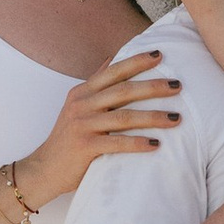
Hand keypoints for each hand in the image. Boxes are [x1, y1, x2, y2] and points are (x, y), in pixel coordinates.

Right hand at [20, 45, 179, 201]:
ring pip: (124, 117)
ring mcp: (82, 125)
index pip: (114, 72)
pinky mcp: (84, 146)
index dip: (137, 62)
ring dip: (153, 117)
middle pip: (124, 90)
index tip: (160, 54)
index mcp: (83, 92)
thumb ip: (96, 83)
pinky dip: (137, 143)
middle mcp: (82, 104)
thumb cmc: (68, 137)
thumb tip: (113, 57)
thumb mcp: (77, 105)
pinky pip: (117, 143)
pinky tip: (156, 144)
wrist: (45, 169)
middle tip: (178, 85)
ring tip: (176, 118)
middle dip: (153, 86)